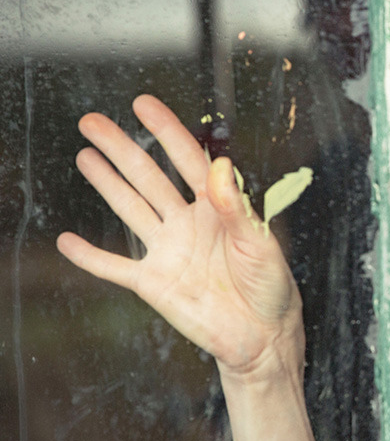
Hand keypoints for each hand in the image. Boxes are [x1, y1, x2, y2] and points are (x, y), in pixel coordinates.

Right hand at [57, 95, 300, 374]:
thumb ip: (238, 209)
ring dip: (107, 184)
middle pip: (148, 177)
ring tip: (84, 156)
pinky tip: (67, 241)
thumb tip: (222, 166)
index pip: (187, 160)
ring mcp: (169, 251)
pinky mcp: (154, 283)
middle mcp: (189, 223)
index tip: (143, 104)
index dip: (166, 131)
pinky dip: (90, 257)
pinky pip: (115, 267)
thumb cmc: (272, 286)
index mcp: (218, 208)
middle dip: (121, 149)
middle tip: (92, 122)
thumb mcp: (261, 244)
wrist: (263, 336)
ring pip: (130, 209)